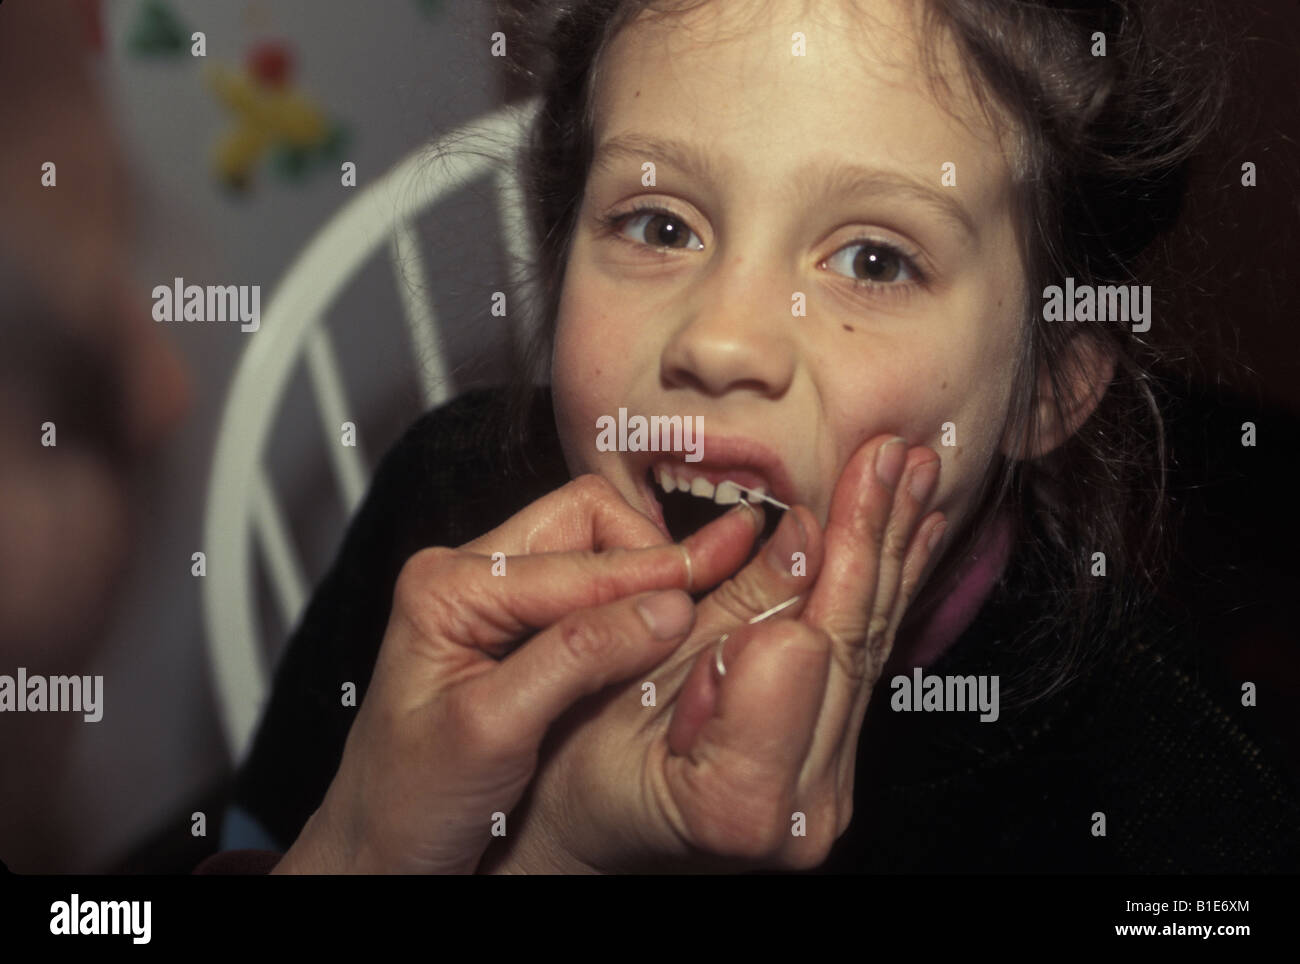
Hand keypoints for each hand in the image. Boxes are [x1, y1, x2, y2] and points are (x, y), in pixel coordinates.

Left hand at [271, 474, 754, 873]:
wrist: (379, 852)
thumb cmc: (407, 801)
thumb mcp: (493, 730)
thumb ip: (577, 658)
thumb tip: (666, 608)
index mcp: (448, 586)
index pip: (580, 554)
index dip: (656, 570)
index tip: (726, 570)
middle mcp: (468, 576)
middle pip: (587, 525)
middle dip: (649, 557)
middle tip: (708, 594)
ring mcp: (490, 601)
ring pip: (593, 553)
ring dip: (642, 583)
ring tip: (691, 614)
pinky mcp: (513, 632)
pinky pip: (587, 596)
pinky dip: (628, 611)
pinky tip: (657, 637)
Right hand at [480, 435, 944, 872]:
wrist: (576, 840)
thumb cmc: (567, 772)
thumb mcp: (623, 679)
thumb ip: (726, 611)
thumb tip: (803, 532)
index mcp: (741, 800)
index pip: (804, 654)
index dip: (803, 578)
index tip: (819, 497)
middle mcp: (806, 812)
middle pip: (850, 644)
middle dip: (874, 537)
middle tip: (896, 454)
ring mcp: (827, 798)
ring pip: (868, 652)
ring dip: (893, 557)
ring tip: (914, 481)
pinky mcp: (832, 776)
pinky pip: (862, 670)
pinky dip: (880, 599)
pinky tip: (905, 551)